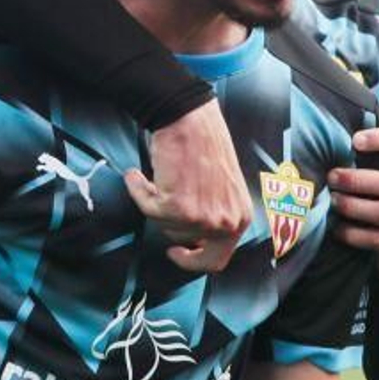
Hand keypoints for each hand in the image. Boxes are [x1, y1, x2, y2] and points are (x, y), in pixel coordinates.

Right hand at [126, 98, 251, 271]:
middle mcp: (225, 222)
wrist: (190, 118)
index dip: (192, 261)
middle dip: (169, 219)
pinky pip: (146, 208)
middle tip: (160, 200)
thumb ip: (214, 215)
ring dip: (154, 200)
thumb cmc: (204, 145)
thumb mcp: (225, 189)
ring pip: (163, 225)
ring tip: (156, 176)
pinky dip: (138, 189)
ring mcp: (202, 218)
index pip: (216, 260)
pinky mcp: (178, 208)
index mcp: (240, 218)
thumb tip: (191, 239)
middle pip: (183, 241)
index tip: (176, 252)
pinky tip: (139, 173)